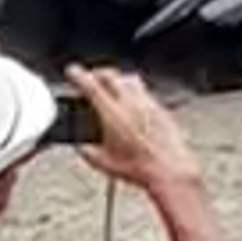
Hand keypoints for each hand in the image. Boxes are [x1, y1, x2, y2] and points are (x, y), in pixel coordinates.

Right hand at [67, 64, 196, 186]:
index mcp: (113, 114)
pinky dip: (133, 90)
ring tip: (110, 86)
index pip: (92, 86)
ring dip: (117, 78)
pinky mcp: (160, 108)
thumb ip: (87, 152)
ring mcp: (148, 103)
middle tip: (89, 77)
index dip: (79, 76)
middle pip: (111, 75)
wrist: (169, 169)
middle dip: (96, 73)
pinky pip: (144, 90)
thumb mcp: (103, 164)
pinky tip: (131, 101)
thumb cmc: (140, 168)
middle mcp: (131, 104)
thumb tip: (82, 147)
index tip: (72, 71)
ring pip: (130, 79)